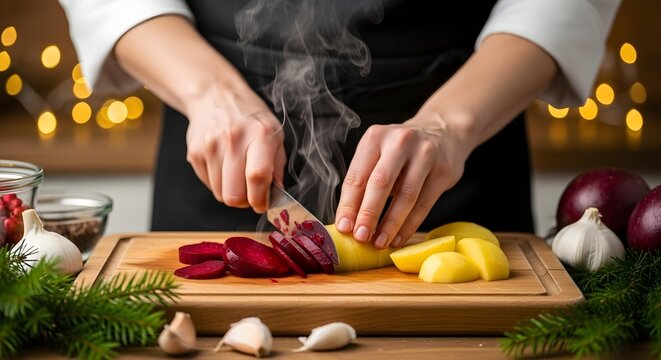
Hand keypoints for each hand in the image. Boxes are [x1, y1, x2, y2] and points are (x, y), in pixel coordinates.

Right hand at [185, 86, 285, 212]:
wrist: (215, 95)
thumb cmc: (250, 118)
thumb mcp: (274, 134)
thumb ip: (277, 166)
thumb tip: (276, 195)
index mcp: (260, 134)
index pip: (257, 176)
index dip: (260, 198)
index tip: (261, 203)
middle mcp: (233, 139)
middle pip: (234, 194)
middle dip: (244, 201)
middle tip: (250, 193)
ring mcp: (211, 146)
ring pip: (220, 194)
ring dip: (231, 192)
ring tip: (236, 174)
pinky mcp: (195, 152)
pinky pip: (208, 184)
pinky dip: (218, 182)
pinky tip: (223, 166)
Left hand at [334, 112, 470, 248]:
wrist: (444, 131)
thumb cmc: (401, 151)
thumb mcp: (379, 155)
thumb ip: (363, 181)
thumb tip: (348, 220)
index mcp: (376, 137)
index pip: (357, 176)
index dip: (348, 205)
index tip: (344, 228)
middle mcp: (400, 142)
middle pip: (380, 183)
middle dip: (368, 214)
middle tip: (361, 237)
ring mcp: (425, 154)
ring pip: (405, 196)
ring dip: (390, 224)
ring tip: (379, 242)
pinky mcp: (443, 170)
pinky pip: (424, 203)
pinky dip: (409, 224)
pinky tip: (398, 237)